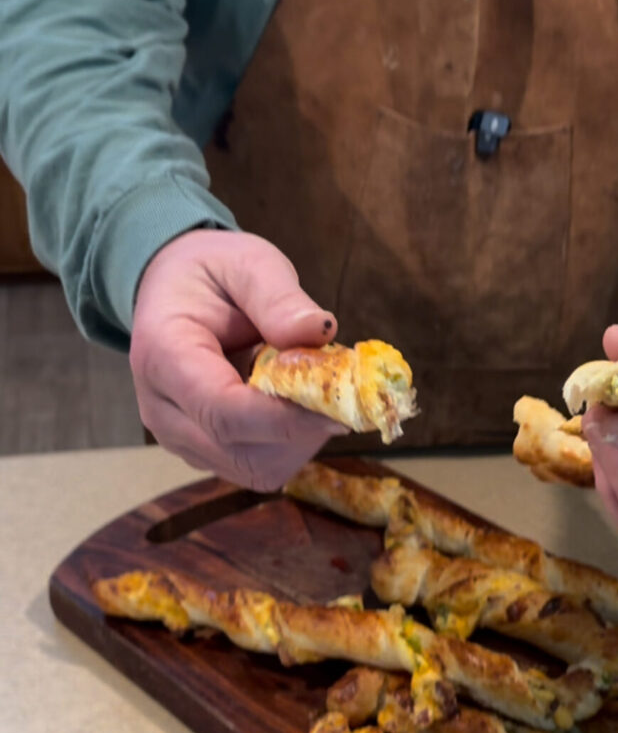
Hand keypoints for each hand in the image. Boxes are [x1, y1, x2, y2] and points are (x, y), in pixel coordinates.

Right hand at [130, 229, 345, 490]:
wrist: (173, 290)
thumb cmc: (210, 273)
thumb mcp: (246, 263)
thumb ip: (278, 297)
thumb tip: (319, 330)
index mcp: (164, 356)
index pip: (224, 412)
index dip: (288, 418)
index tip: (340, 404)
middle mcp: (162, 409)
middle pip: (243, 453)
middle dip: (302, 430)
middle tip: (333, 387)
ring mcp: (178, 438)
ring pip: (254, 470)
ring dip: (300, 439)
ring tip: (307, 387)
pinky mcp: (201, 452)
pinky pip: (255, 467)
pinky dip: (289, 443)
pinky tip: (293, 402)